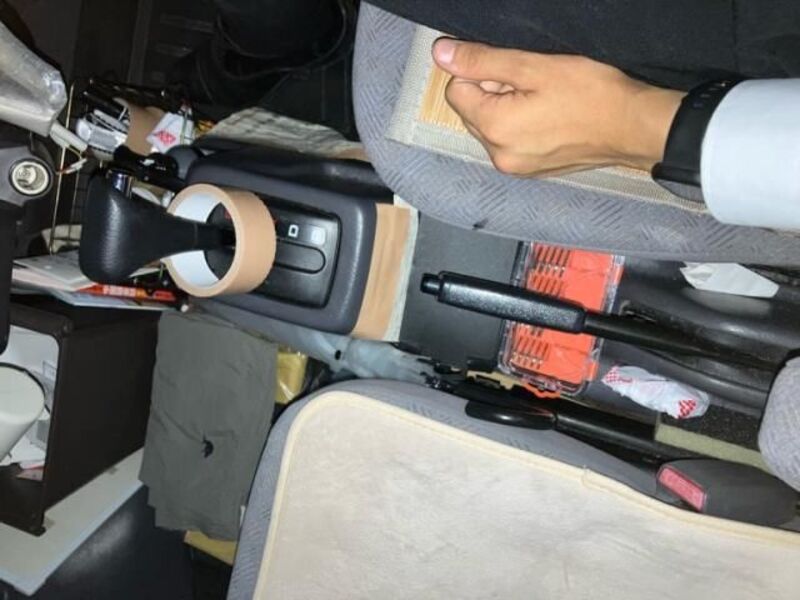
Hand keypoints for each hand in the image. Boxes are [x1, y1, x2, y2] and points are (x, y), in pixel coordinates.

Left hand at [432, 38, 684, 175]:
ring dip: (507, 110)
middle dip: (493, 93)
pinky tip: (549, 119)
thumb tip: (440, 54)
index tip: (514, 71)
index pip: (455, 92)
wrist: (631, 127)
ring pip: (490, 127)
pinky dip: (520, 127)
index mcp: (493, 128)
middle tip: (534, 86)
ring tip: (545, 103)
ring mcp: (514, 168)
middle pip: (471, 112)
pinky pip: (509, 143)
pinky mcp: (530, 171)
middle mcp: (497, 155)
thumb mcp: (534, 67)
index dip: (480, 73)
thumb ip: (482, 61)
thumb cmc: (589, 92)